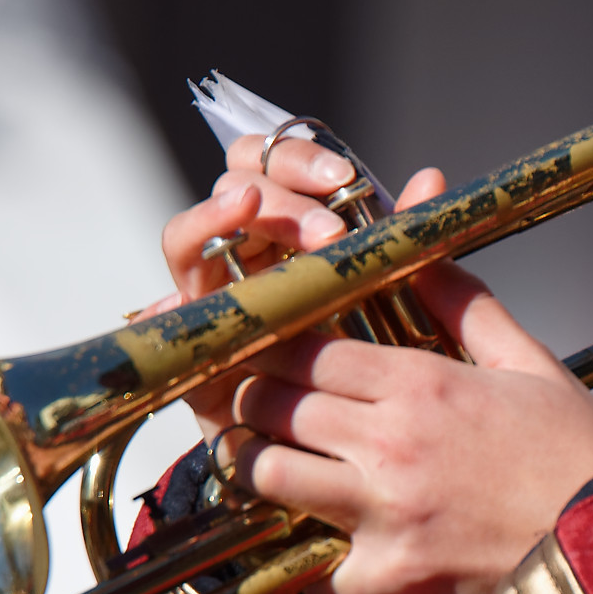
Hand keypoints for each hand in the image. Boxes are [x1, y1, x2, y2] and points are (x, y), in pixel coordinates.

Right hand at [157, 135, 390, 437]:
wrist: (351, 435)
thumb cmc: (373, 349)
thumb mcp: (394, 290)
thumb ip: (405, 233)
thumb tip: (429, 177)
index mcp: (292, 221)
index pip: (274, 159)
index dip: (301, 158)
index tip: (345, 181)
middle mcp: (247, 247)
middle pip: (232, 183)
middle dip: (279, 196)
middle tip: (328, 233)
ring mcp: (214, 291)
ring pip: (188, 235)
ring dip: (218, 219)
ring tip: (249, 214)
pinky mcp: (196, 345)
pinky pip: (163, 317)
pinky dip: (163, 306)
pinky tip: (176, 303)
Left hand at [218, 242, 592, 593]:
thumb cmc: (576, 449)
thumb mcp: (528, 360)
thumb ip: (464, 304)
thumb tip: (424, 254)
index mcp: (421, 383)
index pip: (305, 350)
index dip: (274, 344)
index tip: (264, 343)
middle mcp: (389, 443)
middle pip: (273, 406)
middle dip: (257, 399)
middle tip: (260, 399)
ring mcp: (383, 512)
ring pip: (271, 478)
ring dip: (262, 466)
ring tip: (275, 460)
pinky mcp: (389, 574)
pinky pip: (312, 572)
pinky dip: (307, 563)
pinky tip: (320, 548)